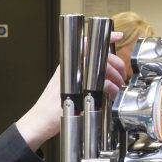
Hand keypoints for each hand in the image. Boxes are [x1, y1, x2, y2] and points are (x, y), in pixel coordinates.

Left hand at [17, 32, 126, 150]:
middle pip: (98, 58)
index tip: (119, 37)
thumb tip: (110, 84)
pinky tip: (111, 93)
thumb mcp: (71, 97)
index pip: (87, 44)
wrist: (40, 124)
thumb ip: (91, 89)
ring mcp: (74, 78)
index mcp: (68, 66)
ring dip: (112, 76)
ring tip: (118, 87)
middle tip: (121, 76)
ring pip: (98, 70)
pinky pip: (95, 82)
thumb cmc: (49, 112)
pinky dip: (106, 85)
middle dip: (114, 64)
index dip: (105, 39)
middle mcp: (72, 69)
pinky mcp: (76, 88)